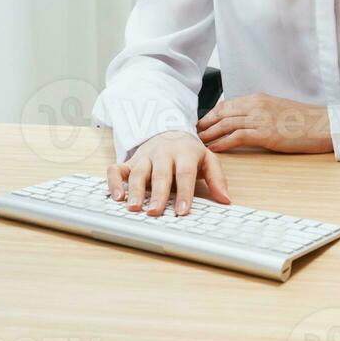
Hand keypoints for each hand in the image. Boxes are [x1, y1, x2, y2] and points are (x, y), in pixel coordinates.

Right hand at [106, 130, 230, 215]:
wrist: (167, 129)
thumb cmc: (188, 151)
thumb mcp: (207, 159)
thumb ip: (216, 178)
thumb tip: (225, 199)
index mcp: (184, 153)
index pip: (184, 173)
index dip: (184, 192)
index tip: (183, 210)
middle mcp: (163, 154)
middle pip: (160, 174)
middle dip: (157, 194)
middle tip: (155, 211)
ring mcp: (144, 157)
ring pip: (137, 172)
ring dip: (134, 190)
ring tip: (133, 208)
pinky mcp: (129, 161)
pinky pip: (117, 169)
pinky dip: (114, 182)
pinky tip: (117, 197)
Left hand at [195, 92, 333, 153]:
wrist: (323, 124)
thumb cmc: (303, 120)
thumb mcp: (277, 109)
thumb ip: (259, 112)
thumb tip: (244, 121)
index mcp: (258, 98)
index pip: (226, 105)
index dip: (210, 114)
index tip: (201, 123)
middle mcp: (256, 105)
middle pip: (222, 113)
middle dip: (205, 124)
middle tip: (192, 134)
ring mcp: (260, 118)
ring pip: (225, 124)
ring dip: (209, 134)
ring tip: (197, 142)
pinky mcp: (265, 133)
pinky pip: (237, 137)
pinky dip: (222, 143)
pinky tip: (213, 149)